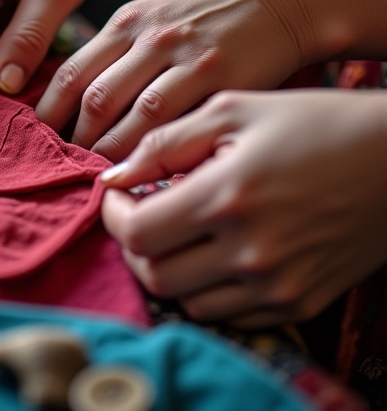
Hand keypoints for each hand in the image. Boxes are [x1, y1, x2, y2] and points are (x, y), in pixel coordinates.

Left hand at [36, 0, 321, 160]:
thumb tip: (82, 94)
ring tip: (101, 179)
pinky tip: (145, 171)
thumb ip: (120, 48)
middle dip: (73, 140)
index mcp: (127, 21)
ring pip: (129, 116)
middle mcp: (148, 36)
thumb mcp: (157, 11)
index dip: (49, 112)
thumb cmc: (213, 9)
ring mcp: (183, 57)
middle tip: (66, 169)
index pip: (69, 72)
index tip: (40, 140)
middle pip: (92, 98)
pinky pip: (176, 123)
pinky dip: (154, 151)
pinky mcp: (219, 77)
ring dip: (109, 153)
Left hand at [100, 89, 386, 328]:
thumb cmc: (312, 122)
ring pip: (188, 300)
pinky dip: (209, 287)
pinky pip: (230, 313)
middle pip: (154, 275)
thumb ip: (164, 144)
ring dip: (170, 267)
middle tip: (141, 212)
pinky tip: (217, 250)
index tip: (116, 194)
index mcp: (227, 197)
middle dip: (135, 244)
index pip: (137, 233)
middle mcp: (250, 252)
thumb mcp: (232, 111)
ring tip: (180, 230)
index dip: (113, 214)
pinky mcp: (300, 302)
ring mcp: (277, 285)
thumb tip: (113, 176)